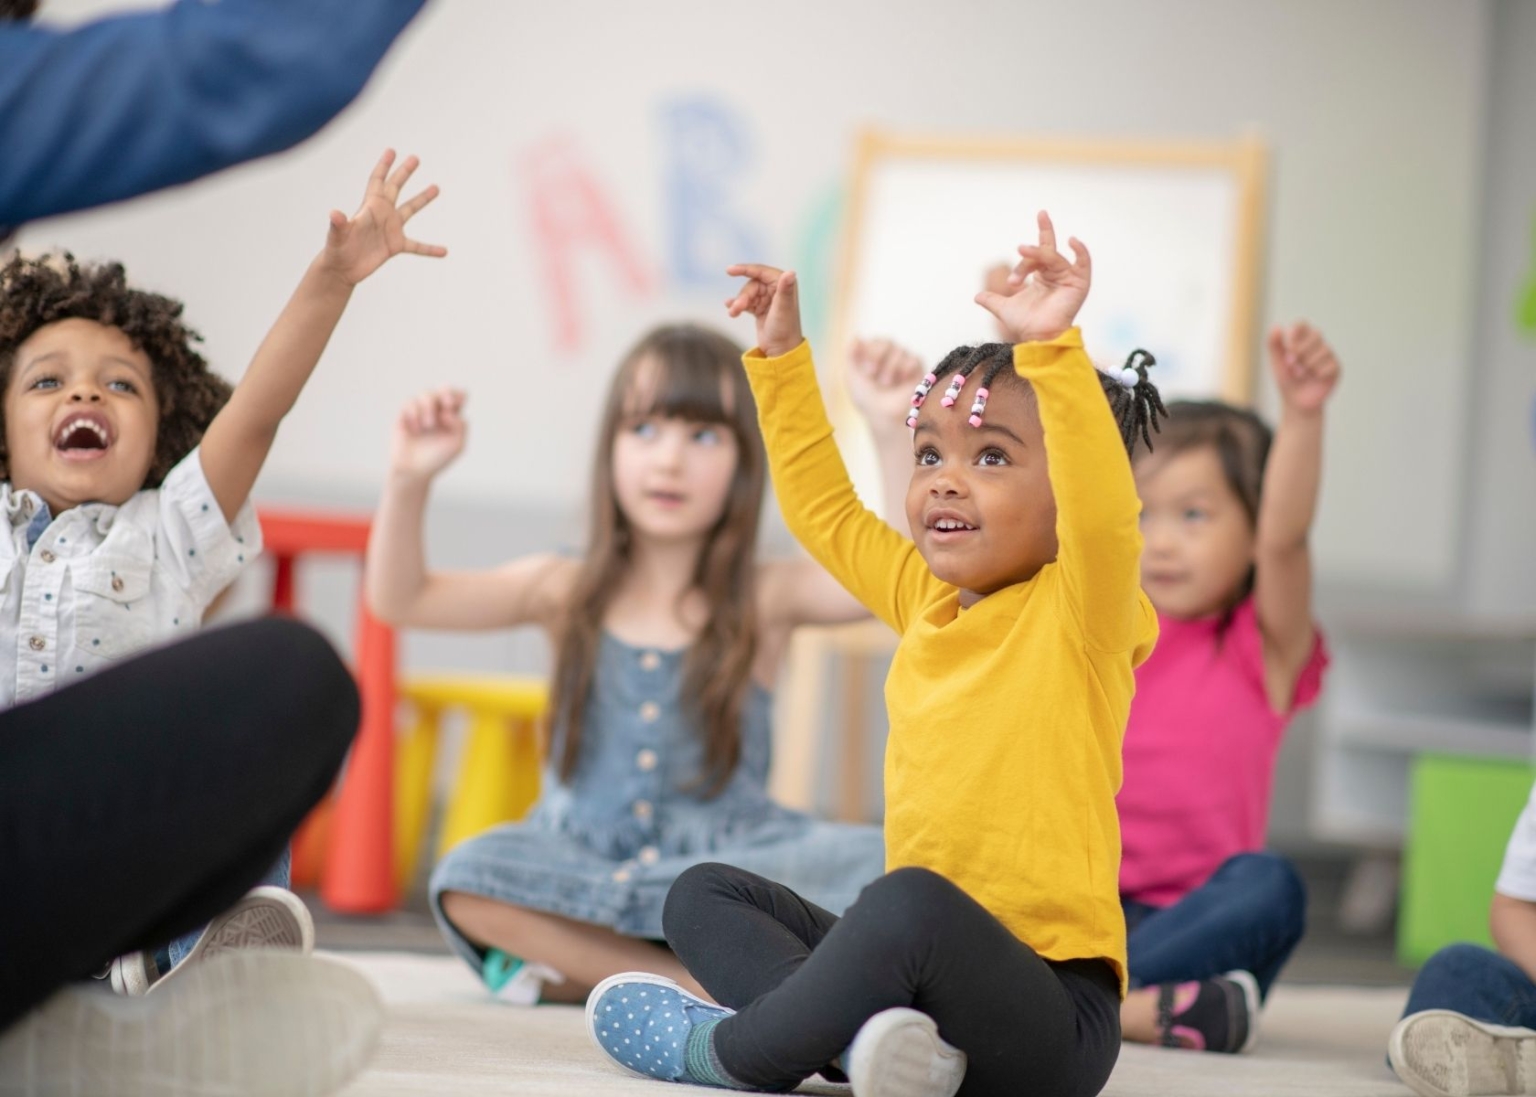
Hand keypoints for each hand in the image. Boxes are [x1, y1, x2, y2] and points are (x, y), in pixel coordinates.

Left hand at [319, 149, 446, 285]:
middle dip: (404, 172)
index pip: (377, 181)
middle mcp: (382, 214)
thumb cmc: (337, 250)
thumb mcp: (337, 236)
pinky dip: (430, 248)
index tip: (391, 151)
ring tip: (436, 188)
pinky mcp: (395, 246)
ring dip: (422, 199)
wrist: (342, 269)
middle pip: (395, 188)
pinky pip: (417, 246)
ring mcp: (390, 229)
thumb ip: (338, 224)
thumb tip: (334, 214)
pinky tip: (444, 251)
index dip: (384, 166)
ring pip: (409, 210)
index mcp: (369, 207)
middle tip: (415, 158)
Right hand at [391, 387, 466, 479]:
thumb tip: (447, 411)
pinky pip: (410, 403)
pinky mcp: (405, 415)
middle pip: (443, 389)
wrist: (414, 470)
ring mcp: (420, 412)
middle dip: (445, 392)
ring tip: (429, 425)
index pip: (459, 396)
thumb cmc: (437, 459)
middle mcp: (437, 411)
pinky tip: (416, 429)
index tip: (454, 406)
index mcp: (452, 417)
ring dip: (429, 407)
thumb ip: (460, 425)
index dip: (458, 395)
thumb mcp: (457, 444)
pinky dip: (415, 414)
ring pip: (426, 394)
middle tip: (447, 405)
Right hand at [725, 264, 802, 357]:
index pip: (761, 272)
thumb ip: (785, 290)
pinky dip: (738, 305)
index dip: (745, 269)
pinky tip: (730, 308)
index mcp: (784, 284)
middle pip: (752, 285)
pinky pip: (746, 302)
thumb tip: (791, 272)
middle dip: (743, 296)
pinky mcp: (761, 309)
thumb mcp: (783, 308)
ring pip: (747, 294)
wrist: (781, 351)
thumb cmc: (785, 330)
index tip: (729, 271)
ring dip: (739, 303)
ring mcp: (768, 299)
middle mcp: (777, 289)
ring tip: (733, 313)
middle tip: (737, 309)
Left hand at [847, 337, 923, 437]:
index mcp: (872, 354)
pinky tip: (901, 382)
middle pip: (887, 342)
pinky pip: (913, 358)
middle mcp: (888, 354)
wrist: (883, 416)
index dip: (871, 353)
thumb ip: (851, 355)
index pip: (874, 341)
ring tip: (887, 384)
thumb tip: (856, 336)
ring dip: (891, 369)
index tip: (867, 372)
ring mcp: (903, 360)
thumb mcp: (852, 377)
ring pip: (899, 351)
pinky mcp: (917, 368)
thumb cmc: (866, 399)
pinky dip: (905, 370)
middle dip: (879, 358)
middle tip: (875, 376)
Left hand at [974, 211, 1090, 343]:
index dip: (1030, 250)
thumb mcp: (1004, 309)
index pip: (1037, 254)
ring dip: (1037, 254)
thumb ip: (992, 300)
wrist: (1037, 339)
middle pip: (1048, 249)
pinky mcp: (1079, 284)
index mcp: (1042, 276)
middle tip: (1041, 212)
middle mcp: (1056, 274)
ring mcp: (1069, 278)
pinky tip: (1072, 241)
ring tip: (1021, 250)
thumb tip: (977, 297)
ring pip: (1053, 257)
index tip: (1014, 273)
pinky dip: (1080, 251)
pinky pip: (1083, 263)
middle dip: (1046, 229)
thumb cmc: (1026, 325)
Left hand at [1267, 322, 1340, 413]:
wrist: (1296, 402)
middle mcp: (1317, 344)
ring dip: (1306, 364)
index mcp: (1302, 340)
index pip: (1302, 324)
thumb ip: (1274, 345)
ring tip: (1299, 374)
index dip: (1296, 332)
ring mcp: (1329, 355)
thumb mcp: (1277, 363)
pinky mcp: (1336, 368)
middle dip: (1300, 349)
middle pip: (1316, 334)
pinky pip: (1329, 365)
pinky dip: (1317, 373)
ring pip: (1323, 350)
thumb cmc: (1287, 380)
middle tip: (1290, 363)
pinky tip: (1314, 379)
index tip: (1289, 345)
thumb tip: (1276, 326)